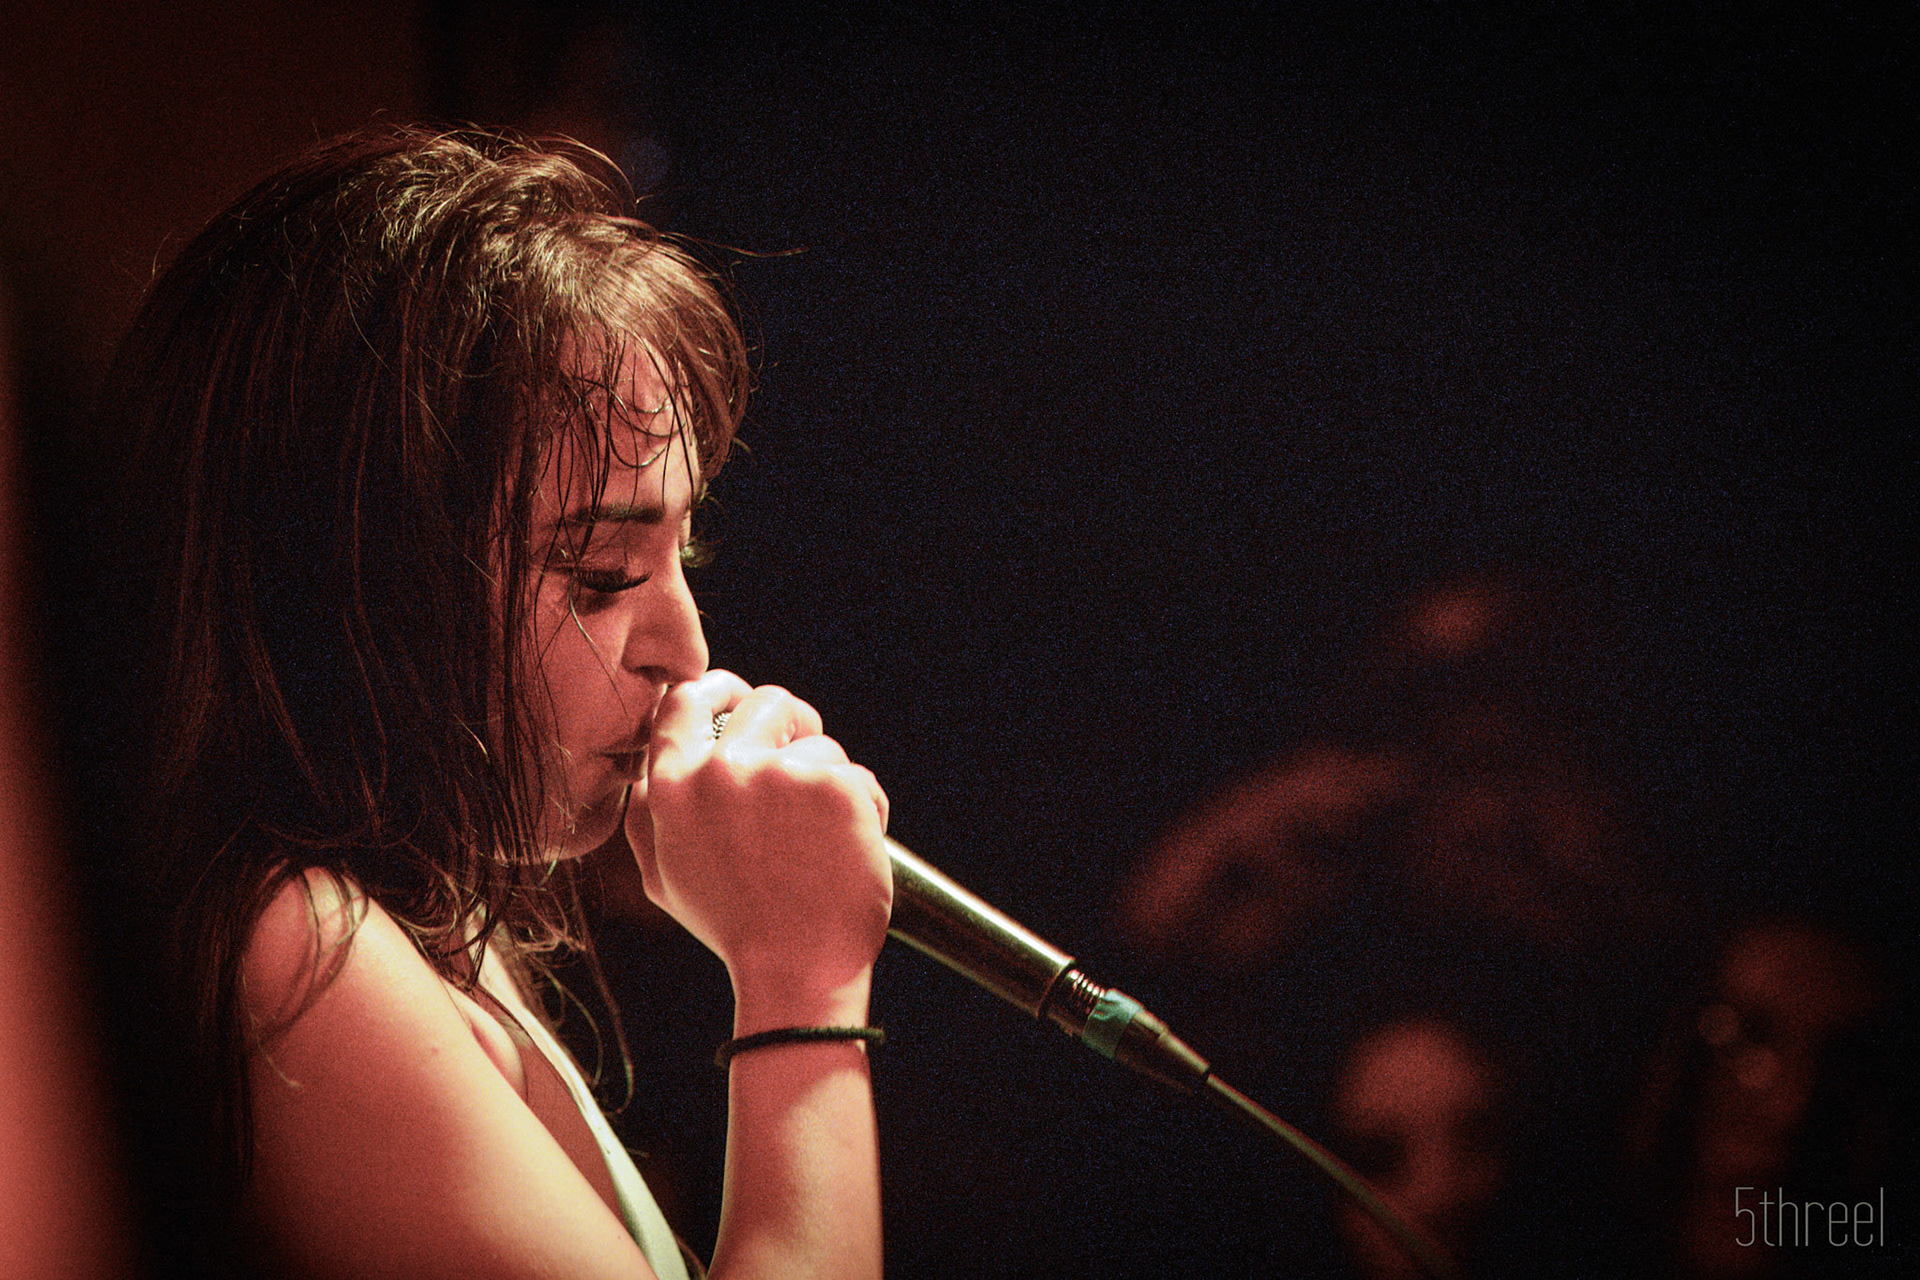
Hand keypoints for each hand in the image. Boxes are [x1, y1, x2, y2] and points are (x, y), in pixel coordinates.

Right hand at [629, 670, 891, 1022]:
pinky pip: (857, 775)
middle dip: (791, 727)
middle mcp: (722, 770)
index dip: (719, 690)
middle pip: (766, 703)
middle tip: (804, 761)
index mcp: (672, 788)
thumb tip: (648, 765)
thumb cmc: (734, 927)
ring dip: (827, 779)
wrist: (796, 970)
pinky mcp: (834, 785)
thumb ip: (648, 813)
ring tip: (822, 837)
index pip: (686, 700)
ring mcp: (781, 774)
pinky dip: (863, 806)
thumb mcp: (663, 875)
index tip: (740, 697)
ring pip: (818, 742)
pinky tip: (851, 847)